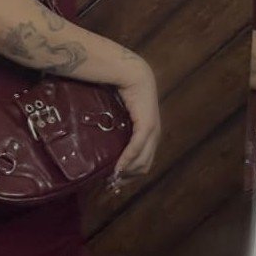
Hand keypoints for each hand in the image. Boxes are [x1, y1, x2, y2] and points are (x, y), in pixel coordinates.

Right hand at [106, 62, 160, 194]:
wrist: (132, 73)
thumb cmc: (124, 92)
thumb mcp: (121, 116)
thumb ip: (117, 129)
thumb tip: (100, 140)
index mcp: (150, 134)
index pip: (144, 161)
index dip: (131, 174)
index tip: (114, 179)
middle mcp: (154, 135)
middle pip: (144, 166)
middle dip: (128, 177)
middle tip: (111, 182)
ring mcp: (152, 131)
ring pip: (142, 161)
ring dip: (127, 172)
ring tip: (112, 177)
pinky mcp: (147, 126)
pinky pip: (137, 149)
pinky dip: (127, 160)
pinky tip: (117, 168)